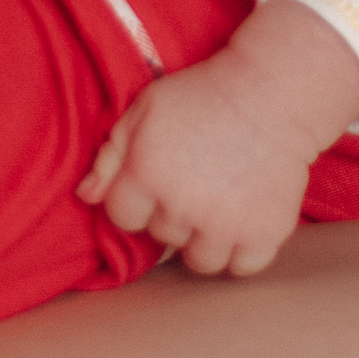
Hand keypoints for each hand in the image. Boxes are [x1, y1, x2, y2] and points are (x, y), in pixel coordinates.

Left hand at [78, 6, 358, 278]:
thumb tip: (86, 197)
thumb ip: (111, 154)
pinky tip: (245, 217)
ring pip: (200, 261)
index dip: (138, 197)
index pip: (122, 217)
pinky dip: (244, 249)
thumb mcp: (146, 108)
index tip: (160, 178)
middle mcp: (182, 204)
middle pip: (163, 237)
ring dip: (206, 238)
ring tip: (220, 201)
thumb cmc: (204, 94)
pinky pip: (242, 267)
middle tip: (198, 178)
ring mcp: (225, 223)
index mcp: (146, 172)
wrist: (273, 90)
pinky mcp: (263, 232)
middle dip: (175, 213)